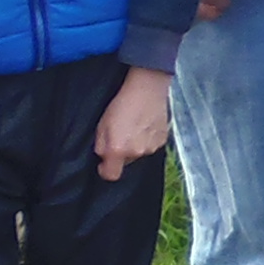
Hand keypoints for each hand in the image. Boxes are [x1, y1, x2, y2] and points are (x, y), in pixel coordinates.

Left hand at [94, 64, 173, 178]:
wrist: (147, 89)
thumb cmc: (121, 104)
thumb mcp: (101, 124)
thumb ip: (100, 145)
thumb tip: (103, 155)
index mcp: (118, 150)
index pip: (111, 175)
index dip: (104, 170)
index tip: (103, 163)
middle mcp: (137, 153)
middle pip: (125, 163)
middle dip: (121, 153)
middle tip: (120, 134)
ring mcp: (152, 147)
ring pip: (138, 153)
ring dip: (135, 145)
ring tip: (134, 127)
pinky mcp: (163, 140)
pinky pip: (151, 146)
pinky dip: (146, 139)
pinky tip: (145, 125)